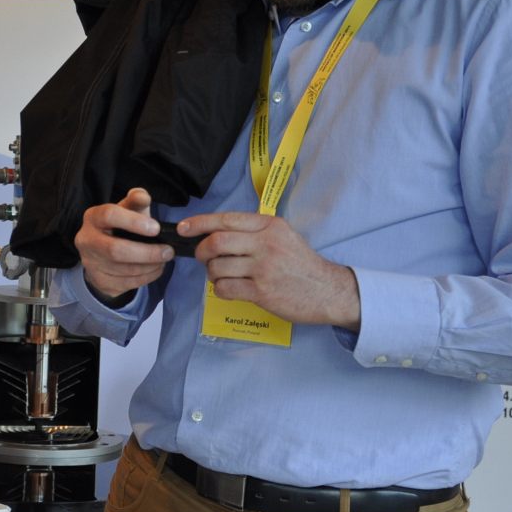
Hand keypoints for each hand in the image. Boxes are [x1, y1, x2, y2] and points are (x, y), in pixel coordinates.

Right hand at [73, 188, 173, 301]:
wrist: (101, 253)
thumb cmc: (119, 226)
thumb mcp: (127, 210)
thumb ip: (136, 201)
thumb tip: (143, 196)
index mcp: (93, 217)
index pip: (109, 216)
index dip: (133, 222)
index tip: (156, 228)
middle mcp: (86, 240)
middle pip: (115, 250)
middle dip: (147, 252)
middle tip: (168, 251)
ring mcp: (90, 263)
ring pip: (123, 269)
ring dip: (149, 266)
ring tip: (164, 259)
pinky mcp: (99, 280)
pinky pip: (126, 283)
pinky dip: (146, 277)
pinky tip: (156, 269)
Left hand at [181, 212, 360, 328]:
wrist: (328, 290)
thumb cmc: (301, 263)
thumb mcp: (283, 235)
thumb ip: (253, 231)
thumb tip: (214, 232)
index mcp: (269, 226)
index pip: (226, 220)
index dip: (199, 223)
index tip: (184, 228)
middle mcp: (265, 243)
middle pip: (216, 242)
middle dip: (201, 251)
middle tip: (203, 257)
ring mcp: (263, 268)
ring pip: (217, 267)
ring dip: (212, 273)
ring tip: (222, 275)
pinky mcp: (262, 292)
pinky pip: (225, 288)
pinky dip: (221, 289)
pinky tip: (230, 289)